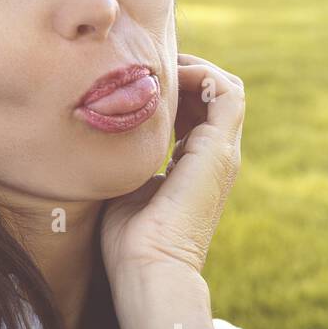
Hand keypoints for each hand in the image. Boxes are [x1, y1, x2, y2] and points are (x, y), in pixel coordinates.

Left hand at [101, 53, 244, 277]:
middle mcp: (213, 156)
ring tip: (156, 62)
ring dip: (193, 67)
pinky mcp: (220, 151)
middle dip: (180, 71)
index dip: (168, 88)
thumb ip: (124, 158)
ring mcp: (221, 153)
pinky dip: (203, 73)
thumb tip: (100, 133)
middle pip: (210, 94)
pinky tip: (167, 75)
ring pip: (224, 88)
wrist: (148, 267)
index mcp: (192, 166)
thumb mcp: (123, 185)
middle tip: (143, 61)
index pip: (192, 111)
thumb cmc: (128, 240)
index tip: (132, 77)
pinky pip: (227, 93)